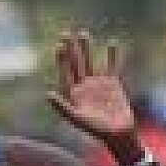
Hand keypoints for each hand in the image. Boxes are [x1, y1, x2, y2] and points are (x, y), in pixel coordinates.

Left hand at [48, 30, 141, 163]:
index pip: (66, 72)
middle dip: (71, 49)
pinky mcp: (113, 83)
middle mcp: (84, 87)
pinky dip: (113, 56)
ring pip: (91, 62)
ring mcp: (98, 84)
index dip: (62, 59)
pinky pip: (113, 66)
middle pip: (76, 64)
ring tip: (83, 32)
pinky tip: (113, 43)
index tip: (58, 45)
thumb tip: (48, 94)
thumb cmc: (96, 129)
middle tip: (66, 32)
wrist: (118, 134)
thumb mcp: (77, 118)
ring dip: (87, 48)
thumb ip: (63, 107)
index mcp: (73, 94)